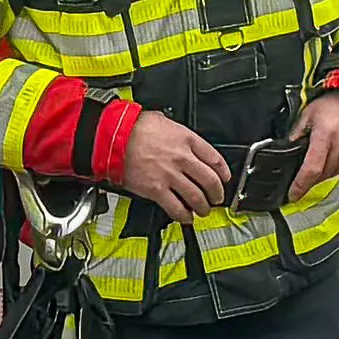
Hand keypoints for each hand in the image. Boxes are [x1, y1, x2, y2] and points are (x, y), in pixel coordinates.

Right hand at [114, 109, 235, 214]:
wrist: (114, 137)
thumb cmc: (134, 127)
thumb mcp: (165, 121)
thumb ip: (179, 134)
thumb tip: (183, 140)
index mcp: (187, 140)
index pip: (215, 160)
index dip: (224, 173)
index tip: (224, 178)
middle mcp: (182, 158)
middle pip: (210, 181)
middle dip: (217, 194)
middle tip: (216, 198)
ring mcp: (170, 175)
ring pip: (196, 197)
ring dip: (203, 207)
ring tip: (203, 210)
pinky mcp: (156, 190)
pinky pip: (176, 208)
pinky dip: (184, 216)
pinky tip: (186, 217)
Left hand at [293, 85, 338, 189]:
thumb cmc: (336, 104)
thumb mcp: (308, 114)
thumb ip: (295, 135)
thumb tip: (285, 152)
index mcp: (326, 134)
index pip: (312, 168)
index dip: (300, 185)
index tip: (292, 195)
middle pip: (323, 175)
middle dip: (311, 175)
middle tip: (307, 166)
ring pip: (335, 174)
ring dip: (326, 170)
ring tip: (326, 152)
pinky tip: (338, 152)